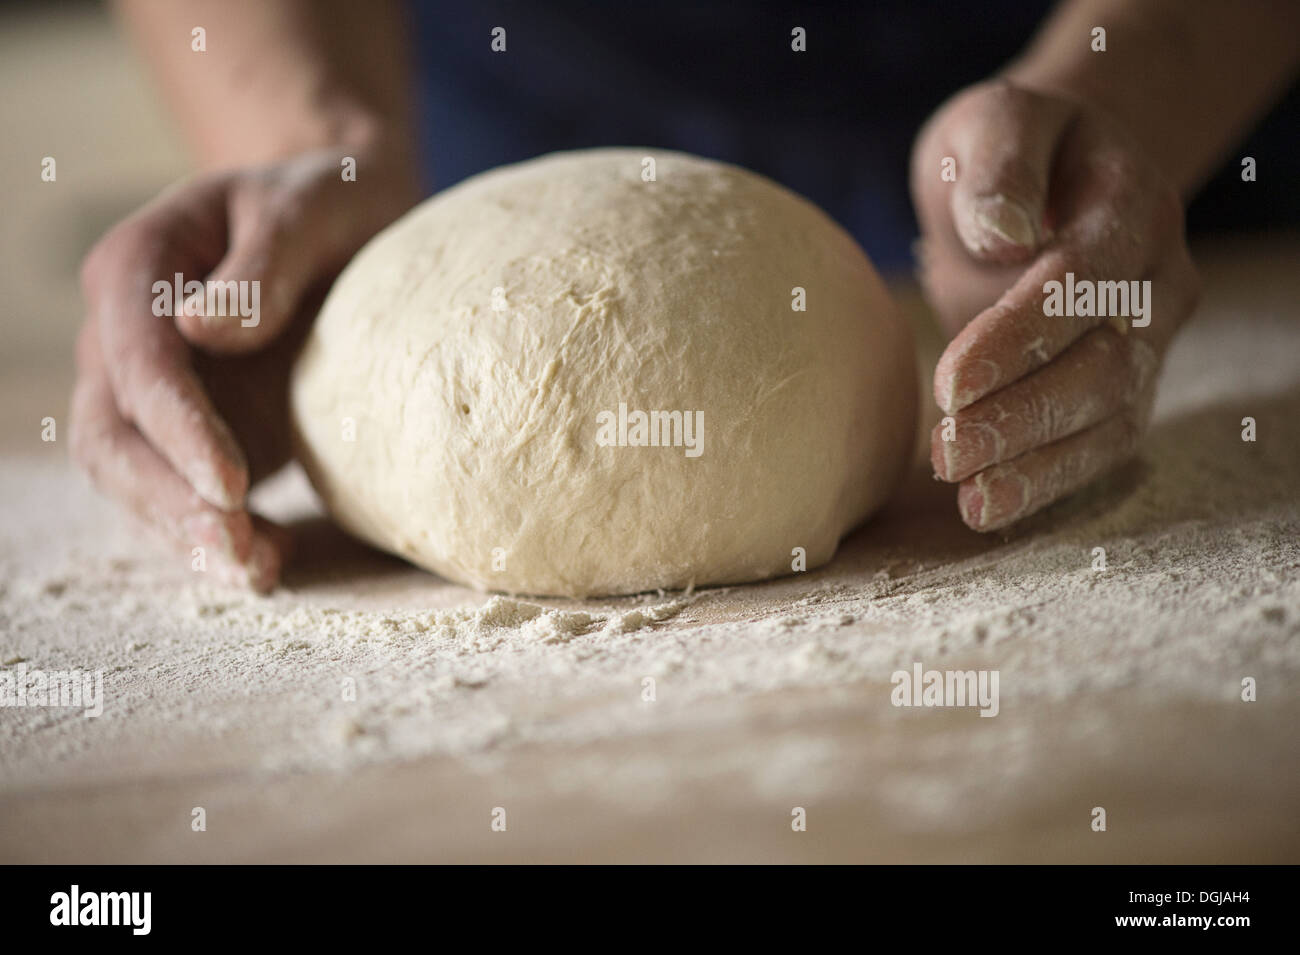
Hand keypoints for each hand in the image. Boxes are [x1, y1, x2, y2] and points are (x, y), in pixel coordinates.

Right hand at [71, 145, 417, 588]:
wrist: (344, 221)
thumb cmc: (328, 202)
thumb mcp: (309, 207)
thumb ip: (264, 264)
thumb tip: (203, 329)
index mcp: (137, 269)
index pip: (138, 365)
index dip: (178, 430)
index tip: (233, 484)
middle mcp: (127, 335)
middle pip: (112, 435)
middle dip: (168, 501)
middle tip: (237, 550)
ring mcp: (157, 392)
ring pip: (133, 478)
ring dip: (184, 533)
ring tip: (256, 572)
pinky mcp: (197, 431)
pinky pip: (183, 493)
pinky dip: (217, 534)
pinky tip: (271, 562)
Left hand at [910, 78, 1199, 530]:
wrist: (1050, 178)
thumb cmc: (1010, 152)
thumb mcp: (995, 124)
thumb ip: (1000, 165)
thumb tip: (1004, 233)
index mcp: (1133, 206)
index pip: (1083, 282)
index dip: (1019, 337)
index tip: (950, 383)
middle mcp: (1156, 282)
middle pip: (1105, 365)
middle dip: (1025, 417)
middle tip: (946, 453)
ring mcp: (1149, 341)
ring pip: (1109, 419)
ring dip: (1038, 465)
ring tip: (970, 500)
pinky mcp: (1122, 386)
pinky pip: (1098, 444)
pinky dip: (1047, 481)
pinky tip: (987, 507)